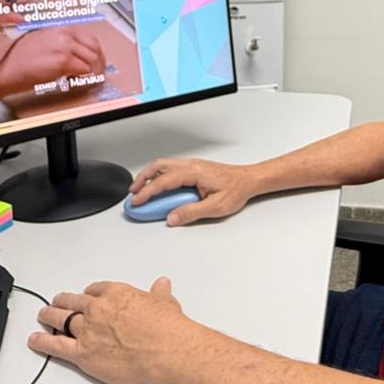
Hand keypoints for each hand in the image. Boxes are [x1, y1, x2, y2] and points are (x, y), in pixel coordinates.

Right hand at [0, 27, 104, 104]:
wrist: (5, 67)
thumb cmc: (19, 58)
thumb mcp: (44, 42)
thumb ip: (63, 44)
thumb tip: (79, 55)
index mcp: (61, 29)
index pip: (91, 39)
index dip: (97, 54)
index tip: (98, 63)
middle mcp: (65, 35)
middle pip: (96, 49)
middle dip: (99, 64)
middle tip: (96, 76)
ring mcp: (64, 47)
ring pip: (93, 61)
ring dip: (92, 74)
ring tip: (84, 81)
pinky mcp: (62, 61)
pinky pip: (84, 71)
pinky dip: (84, 79)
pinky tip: (75, 82)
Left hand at [30, 277, 191, 383]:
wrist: (164, 350)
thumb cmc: (166, 328)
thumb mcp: (165, 302)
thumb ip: (159, 293)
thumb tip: (162, 285)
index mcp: (116, 294)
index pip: (96, 289)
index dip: (89, 293)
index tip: (87, 295)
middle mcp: (98, 309)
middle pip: (73, 302)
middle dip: (63, 301)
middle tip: (57, 301)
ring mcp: (87, 331)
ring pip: (61, 319)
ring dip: (49, 316)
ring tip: (43, 315)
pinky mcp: (82, 353)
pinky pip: (56, 345)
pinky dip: (43, 342)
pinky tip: (35, 340)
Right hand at [129, 158, 256, 225]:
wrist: (249, 180)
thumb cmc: (237, 189)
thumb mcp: (215, 207)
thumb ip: (191, 213)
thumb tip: (172, 218)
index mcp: (193, 172)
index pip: (163, 181)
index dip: (147, 192)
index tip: (137, 201)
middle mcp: (191, 165)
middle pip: (158, 167)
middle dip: (142, 179)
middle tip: (133, 193)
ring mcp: (192, 165)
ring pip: (164, 166)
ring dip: (150, 176)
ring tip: (142, 190)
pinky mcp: (195, 168)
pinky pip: (171, 169)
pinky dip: (160, 176)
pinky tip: (159, 186)